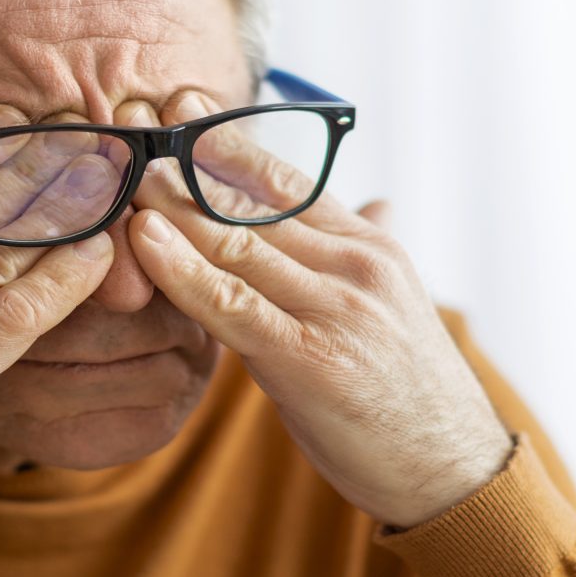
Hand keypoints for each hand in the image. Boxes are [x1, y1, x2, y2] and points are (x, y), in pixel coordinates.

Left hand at [125, 94, 512, 528]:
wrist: (453, 470)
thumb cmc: (412, 392)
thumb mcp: (396, 304)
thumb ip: (366, 249)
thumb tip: (379, 199)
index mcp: (371, 245)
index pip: (289, 178)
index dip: (227, 141)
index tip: (181, 106)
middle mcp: (355, 265)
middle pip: (254, 201)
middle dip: (186, 164)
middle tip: (130, 127)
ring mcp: (335, 310)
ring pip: (237, 242)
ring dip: (172, 206)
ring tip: (123, 175)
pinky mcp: (310, 360)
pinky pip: (232, 305)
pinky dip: (182, 269)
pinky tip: (144, 240)